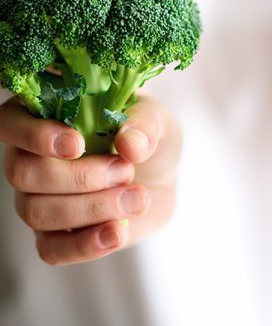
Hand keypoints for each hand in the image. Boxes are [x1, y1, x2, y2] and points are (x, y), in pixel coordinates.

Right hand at [1, 94, 180, 264]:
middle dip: (80, 176)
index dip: (34, 135)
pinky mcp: (55, 235)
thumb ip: (145, 124)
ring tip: (137, 198)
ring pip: (37, 212)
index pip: (10, 122)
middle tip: (126, 170)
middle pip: (23, 173)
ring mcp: (38, 198)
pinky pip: (50, 250)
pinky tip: (117, 233)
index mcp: (46, 115)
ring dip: (92, 208)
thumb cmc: (147, 136)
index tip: (76, 145)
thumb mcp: (157, 119)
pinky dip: (85, 244)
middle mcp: (31, 157)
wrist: (161, 175)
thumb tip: (128, 144)